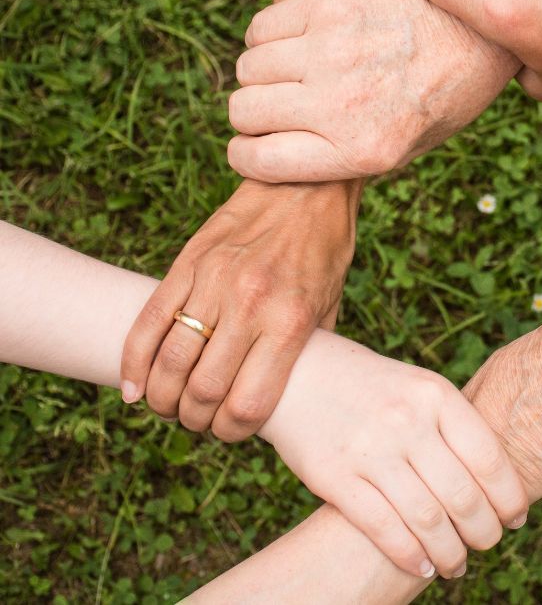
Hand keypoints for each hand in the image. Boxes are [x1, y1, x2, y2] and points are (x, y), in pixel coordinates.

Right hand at [120, 180, 357, 440]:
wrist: (305, 185)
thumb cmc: (324, 250)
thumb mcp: (331, 305)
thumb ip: (307, 352)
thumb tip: (289, 397)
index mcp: (290, 322)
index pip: (247, 404)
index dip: (232, 432)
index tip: (230, 432)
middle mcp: (250, 304)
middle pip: (203, 391)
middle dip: (195, 420)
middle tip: (197, 421)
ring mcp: (214, 282)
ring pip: (170, 361)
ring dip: (162, 397)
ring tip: (168, 405)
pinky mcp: (188, 263)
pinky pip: (149, 321)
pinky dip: (134, 362)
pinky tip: (134, 387)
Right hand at [226, 0, 518, 182]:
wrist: (479, 32)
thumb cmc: (442, 97)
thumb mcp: (405, 150)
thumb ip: (343, 159)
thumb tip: (279, 158)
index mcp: (361, 151)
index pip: (259, 161)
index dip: (246, 156)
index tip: (252, 147)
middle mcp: (342, 105)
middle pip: (245, 111)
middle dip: (251, 115)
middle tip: (276, 108)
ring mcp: (333, 52)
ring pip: (248, 68)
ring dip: (260, 75)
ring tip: (289, 73)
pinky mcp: (331, 7)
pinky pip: (262, 27)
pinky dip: (265, 38)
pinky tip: (294, 42)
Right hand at [259, 333, 528, 579]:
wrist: (298, 373)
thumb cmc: (371, 386)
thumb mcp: (418, 387)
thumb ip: (453, 425)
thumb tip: (498, 481)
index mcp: (435, 395)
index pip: (489, 458)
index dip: (509, 497)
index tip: (515, 519)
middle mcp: (407, 421)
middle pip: (463, 496)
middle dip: (484, 532)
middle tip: (487, 544)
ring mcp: (370, 449)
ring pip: (427, 520)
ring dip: (450, 553)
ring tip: (457, 565)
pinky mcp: (335, 477)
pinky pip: (383, 528)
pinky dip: (410, 556)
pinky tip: (422, 567)